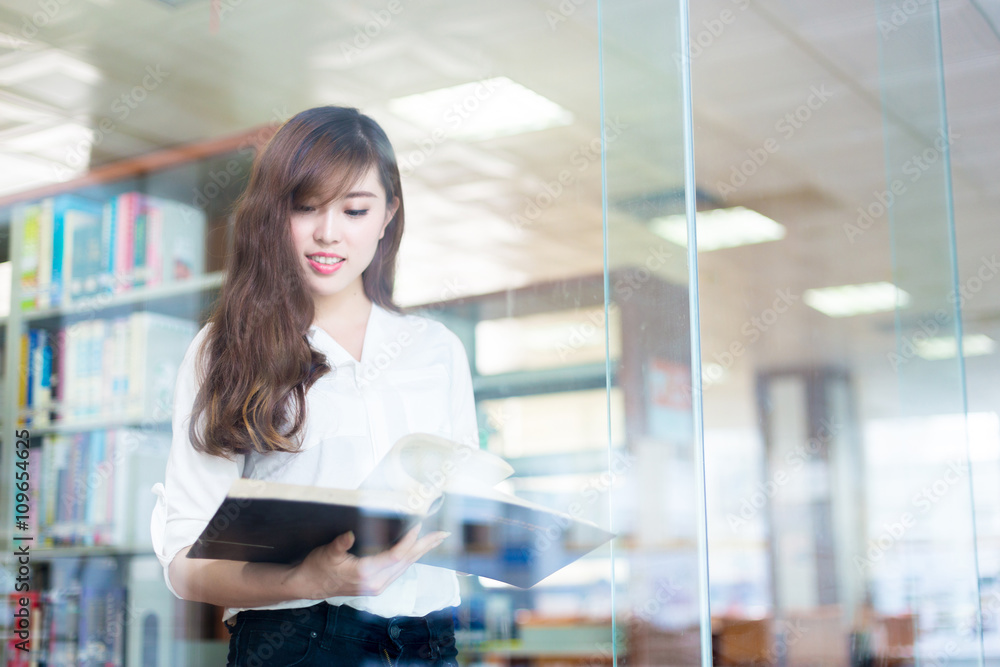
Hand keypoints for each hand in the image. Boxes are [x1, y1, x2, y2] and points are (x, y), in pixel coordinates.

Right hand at [290, 523, 448, 598]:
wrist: (308, 585)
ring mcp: (377, 585)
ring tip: (435, 539)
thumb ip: (340, 544)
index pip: (395, 556)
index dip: (408, 540)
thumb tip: (350, 534)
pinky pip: (399, 569)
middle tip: (442, 534)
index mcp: (365, 574)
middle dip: (425, 546)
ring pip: (405, 566)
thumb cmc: (317, 567)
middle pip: (406, 562)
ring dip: (420, 551)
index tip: (418, 524)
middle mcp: (376, 583)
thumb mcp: (326, 553)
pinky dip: (410, 557)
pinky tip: (416, 550)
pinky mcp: (376, 584)